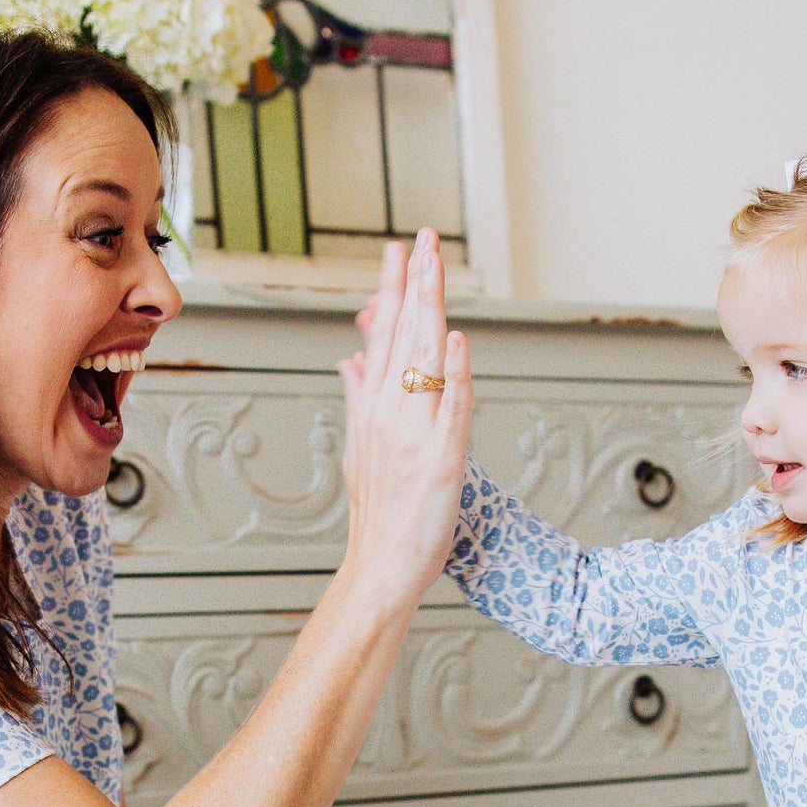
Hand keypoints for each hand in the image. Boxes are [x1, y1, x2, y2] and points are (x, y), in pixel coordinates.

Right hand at [336, 228, 471, 598]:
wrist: (379, 569)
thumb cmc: (378, 517)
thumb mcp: (361, 448)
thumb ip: (358, 397)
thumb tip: (351, 358)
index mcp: (373, 408)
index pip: (384, 334)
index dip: (394, 289)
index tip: (401, 249)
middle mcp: (388, 413)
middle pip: (404, 335)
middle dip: (416, 282)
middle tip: (424, 237)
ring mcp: (413, 434)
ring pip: (424, 359)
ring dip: (432, 309)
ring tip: (437, 267)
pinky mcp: (440, 461)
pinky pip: (449, 409)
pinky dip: (453, 374)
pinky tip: (455, 341)